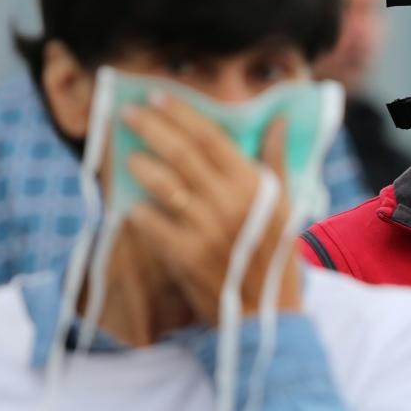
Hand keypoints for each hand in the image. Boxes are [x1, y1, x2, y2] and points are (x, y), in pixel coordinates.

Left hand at [122, 92, 301, 325]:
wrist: (267, 314)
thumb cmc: (273, 256)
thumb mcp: (283, 206)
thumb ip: (275, 160)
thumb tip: (276, 121)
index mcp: (255, 186)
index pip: (211, 137)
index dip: (181, 113)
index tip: (156, 97)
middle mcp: (229, 202)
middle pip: (180, 152)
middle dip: (150, 126)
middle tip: (127, 112)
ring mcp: (204, 228)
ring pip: (161, 182)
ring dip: (139, 165)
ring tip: (129, 158)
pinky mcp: (183, 255)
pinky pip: (149, 220)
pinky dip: (139, 210)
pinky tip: (134, 206)